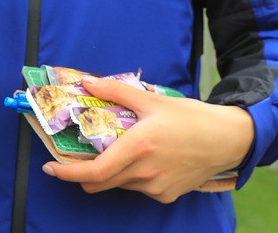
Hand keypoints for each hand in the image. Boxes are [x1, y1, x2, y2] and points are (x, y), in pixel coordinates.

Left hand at [43, 76, 252, 202]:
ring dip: (110, 171)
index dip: (67, 174)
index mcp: (138, 147)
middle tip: (78, 156)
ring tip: (121, 149)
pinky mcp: (166, 196)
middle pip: (100, 182)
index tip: (50, 168)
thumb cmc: (190, 118)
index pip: (94, 172)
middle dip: (83, 173)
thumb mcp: (152, 100)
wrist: (227, 140)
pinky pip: (137, 188)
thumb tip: (87, 82)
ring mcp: (155, 187)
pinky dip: (131, 176)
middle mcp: (144, 172)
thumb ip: (116, 92)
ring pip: (118, 184)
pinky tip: (145, 158)